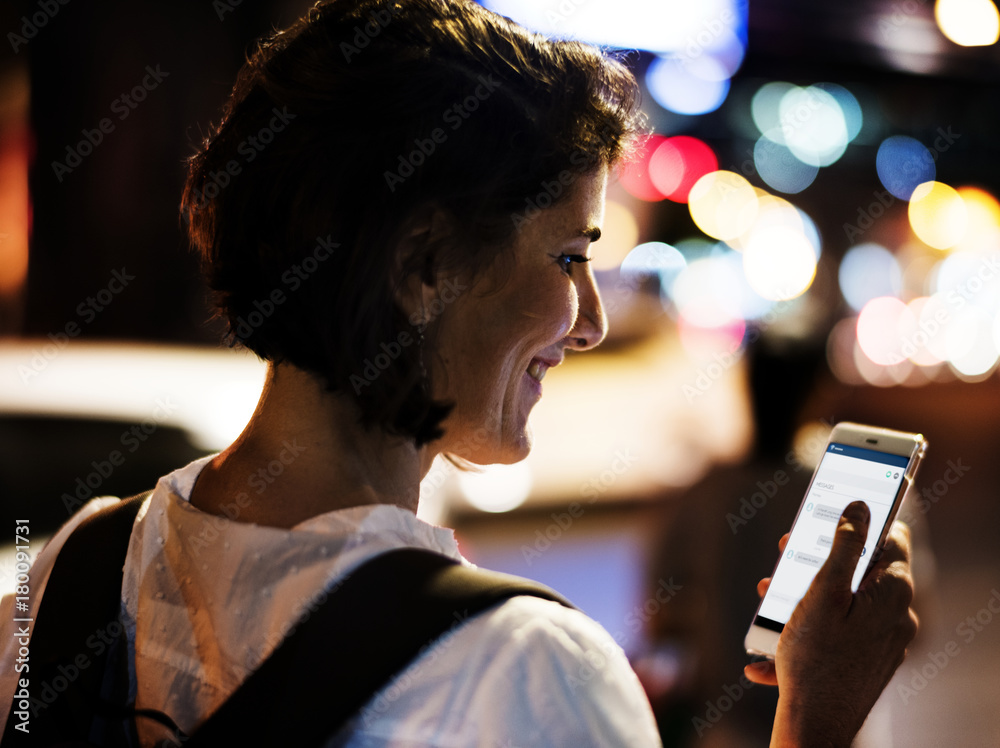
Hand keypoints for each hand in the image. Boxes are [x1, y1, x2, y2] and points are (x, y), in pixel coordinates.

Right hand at [745, 501, 918, 746]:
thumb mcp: (823, 591)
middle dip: (821, 559)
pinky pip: (840, 634)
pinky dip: (810, 630)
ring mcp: (885, 642)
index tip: (834, 514)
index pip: (894, 538)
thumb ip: (845, 545)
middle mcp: (897, 616)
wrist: (816, 725)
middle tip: (788, 554)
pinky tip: (772, 646)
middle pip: (864, 570)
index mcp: (892, 592)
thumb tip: (860, 506)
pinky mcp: (870, 662)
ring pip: (848, 602)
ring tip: (769, 600)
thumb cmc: (815, 657)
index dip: (864, 521)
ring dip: (807, 595)